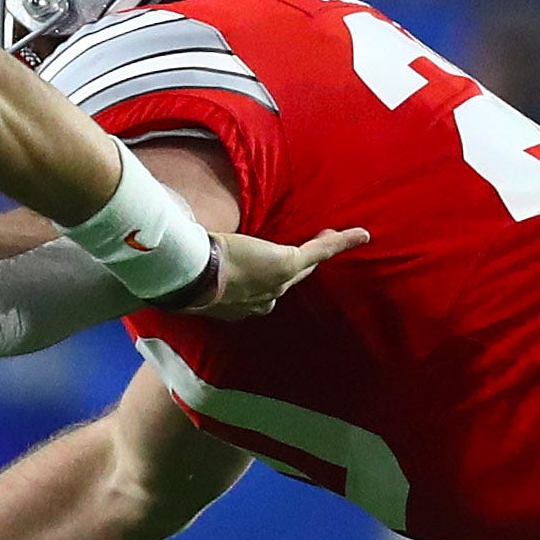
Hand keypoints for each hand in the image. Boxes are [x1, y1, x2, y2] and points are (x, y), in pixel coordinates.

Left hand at [168, 226, 368, 320]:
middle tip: (315, 250)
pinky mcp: (286, 265)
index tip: (265, 269)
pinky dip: (338, 242)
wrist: (189, 276)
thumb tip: (179, 247)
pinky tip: (360, 234)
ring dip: (320, 251)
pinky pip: (319, 252)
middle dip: (300, 268)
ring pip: (303, 266)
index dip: (267, 279)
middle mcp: (261, 300)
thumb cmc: (183, 273)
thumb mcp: (189, 271)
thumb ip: (194, 263)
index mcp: (238, 304)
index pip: (260, 290)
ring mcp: (276, 283)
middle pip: (287, 280)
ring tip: (333, 236)